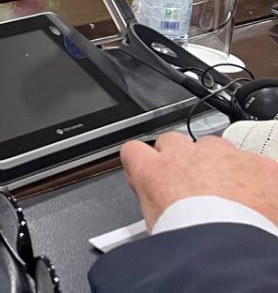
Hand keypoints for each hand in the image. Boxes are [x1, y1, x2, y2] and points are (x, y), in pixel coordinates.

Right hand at [120, 134, 277, 230]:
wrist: (235, 250)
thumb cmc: (193, 244)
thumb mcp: (156, 227)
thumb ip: (156, 206)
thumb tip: (160, 212)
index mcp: (155, 172)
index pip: (134, 151)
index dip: (142, 161)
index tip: (150, 171)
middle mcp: (187, 157)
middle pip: (174, 142)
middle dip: (180, 160)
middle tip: (191, 186)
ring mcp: (225, 157)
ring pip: (215, 148)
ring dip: (217, 165)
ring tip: (226, 194)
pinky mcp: (259, 165)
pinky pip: (255, 164)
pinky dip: (254, 178)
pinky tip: (255, 199)